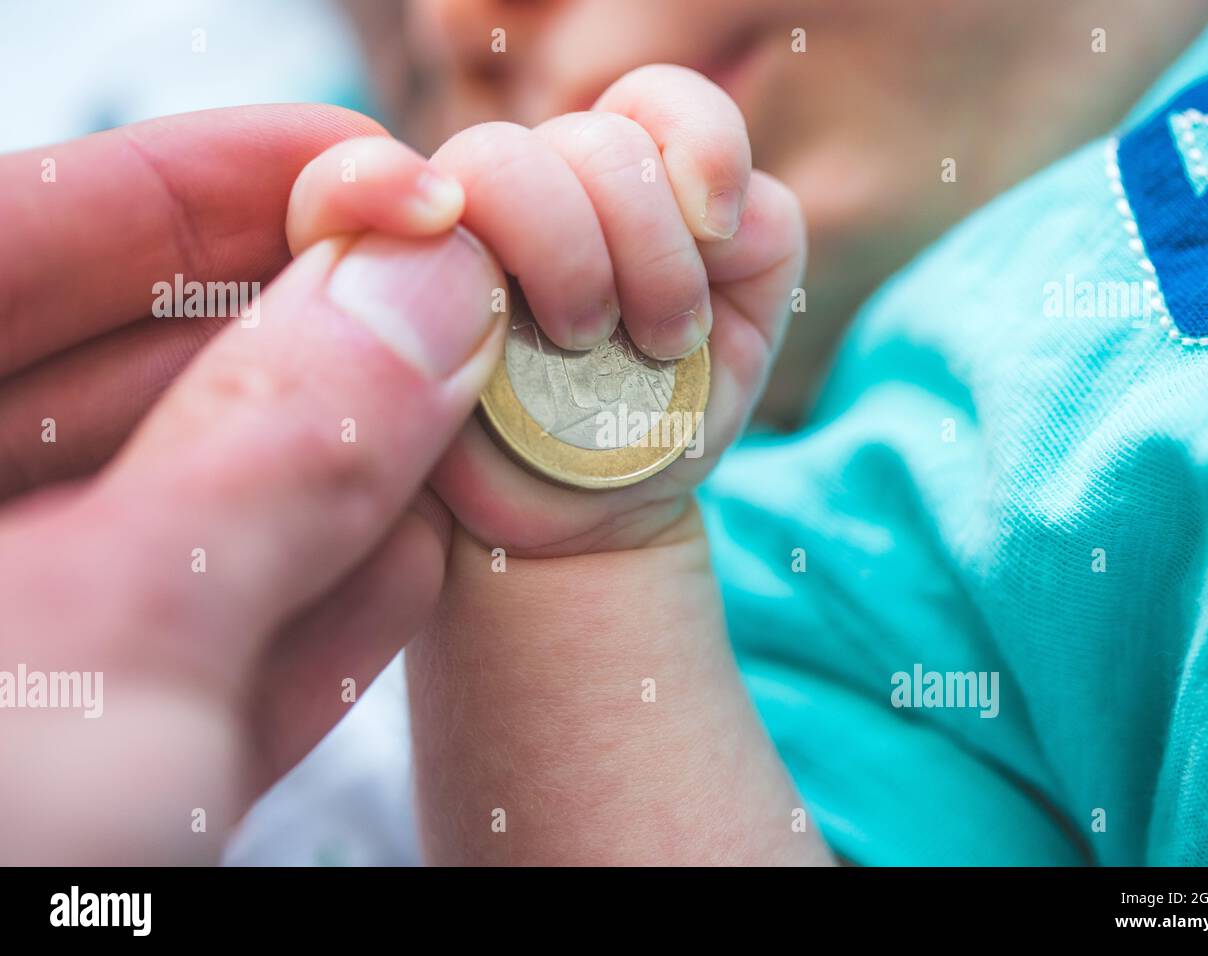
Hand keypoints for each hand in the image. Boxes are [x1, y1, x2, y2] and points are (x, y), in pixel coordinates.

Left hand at [0, 107, 506, 862]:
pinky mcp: (81, 761)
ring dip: (338, 471)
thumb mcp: (110, 642)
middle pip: (127, 368)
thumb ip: (280, 447)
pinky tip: (417, 565)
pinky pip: (203, 647)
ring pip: (184, 511)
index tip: (383, 169)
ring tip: (467, 420)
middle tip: (460, 304)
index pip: (30, 232)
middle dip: (313, 335)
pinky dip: (316, 609)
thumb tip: (427, 291)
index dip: (221, 180)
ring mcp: (13, 653)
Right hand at [288, 65, 805, 555]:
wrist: (575, 523)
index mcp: (613, 183)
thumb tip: (712, 201)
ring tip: (580, 344)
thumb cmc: (645, 424)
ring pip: (499, 161)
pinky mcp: (359, 269)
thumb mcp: (737, 336)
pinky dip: (371, 190)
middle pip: (590, 140)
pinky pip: (338, 188)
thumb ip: (758, 240)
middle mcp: (530, 187)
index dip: (699, 141)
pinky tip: (454, 271)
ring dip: (563, 251)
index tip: (716, 232)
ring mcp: (445, 225)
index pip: (653, 102)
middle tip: (654, 339)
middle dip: (646, 242)